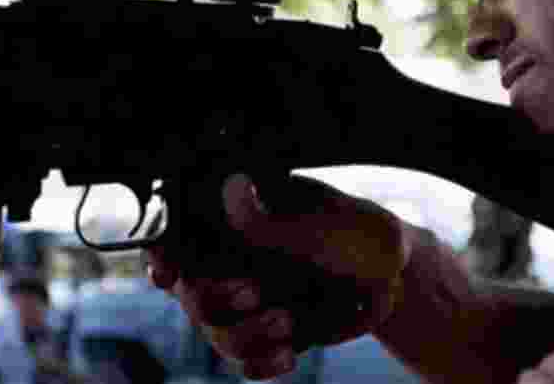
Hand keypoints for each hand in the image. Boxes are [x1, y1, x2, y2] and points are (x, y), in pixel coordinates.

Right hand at [144, 172, 410, 379]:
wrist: (392, 278)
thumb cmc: (361, 233)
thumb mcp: (329, 224)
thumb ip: (280, 221)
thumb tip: (233, 189)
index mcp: (238, 213)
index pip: (180, 227)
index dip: (161, 250)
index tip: (168, 271)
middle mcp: (229, 255)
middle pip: (188, 288)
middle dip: (213, 300)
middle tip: (253, 294)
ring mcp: (242, 296)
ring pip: (213, 329)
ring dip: (244, 336)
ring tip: (288, 324)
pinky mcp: (260, 331)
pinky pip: (241, 360)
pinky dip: (260, 363)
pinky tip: (288, 356)